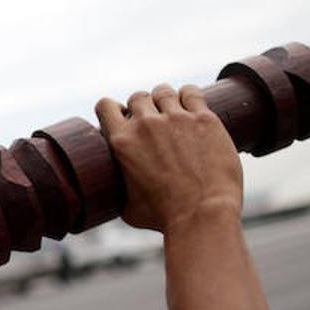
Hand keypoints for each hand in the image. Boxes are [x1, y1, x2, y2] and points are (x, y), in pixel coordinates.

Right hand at [95, 84, 241, 232]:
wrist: (201, 214)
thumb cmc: (162, 217)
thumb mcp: (126, 206)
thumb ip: (119, 188)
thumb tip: (114, 192)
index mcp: (122, 141)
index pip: (105, 105)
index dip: (113, 109)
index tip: (123, 118)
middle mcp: (146, 124)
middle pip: (138, 97)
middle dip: (143, 108)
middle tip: (153, 123)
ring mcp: (176, 118)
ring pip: (164, 92)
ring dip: (165, 100)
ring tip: (173, 114)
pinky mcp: (204, 119)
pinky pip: (192, 93)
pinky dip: (189, 96)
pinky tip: (192, 106)